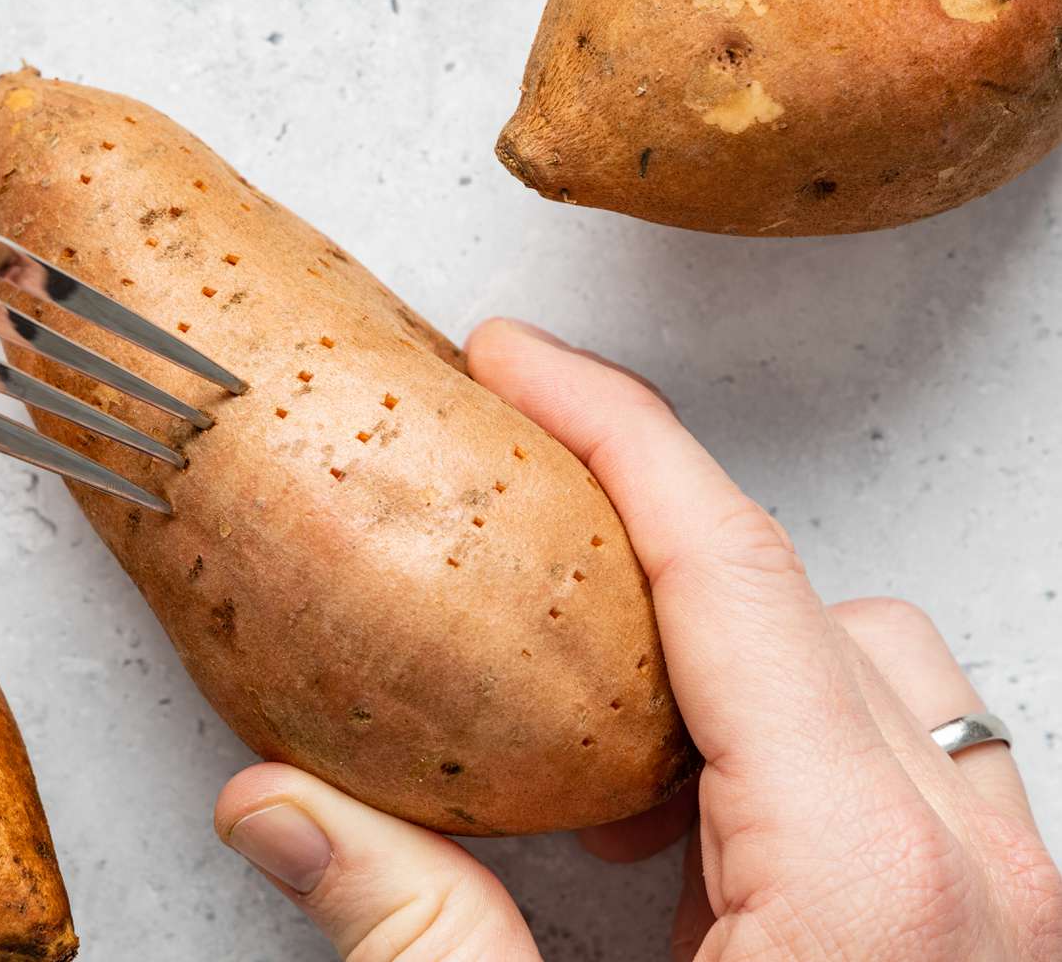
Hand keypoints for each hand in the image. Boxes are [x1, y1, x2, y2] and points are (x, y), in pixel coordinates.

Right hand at [213, 319, 1061, 959]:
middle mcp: (980, 876)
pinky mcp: (993, 943)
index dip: (615, 435)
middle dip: (651, 560)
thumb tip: (275, 804)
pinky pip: (902, 767)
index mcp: (872, 888)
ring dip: (724, 662)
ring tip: (589, 731)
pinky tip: (674, 830)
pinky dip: (779, 747)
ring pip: (874, 675)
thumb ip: (412, 932)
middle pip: (811, 607)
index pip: (730, 572)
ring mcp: (1013, 912)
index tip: (523, 360)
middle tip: (513, 563)